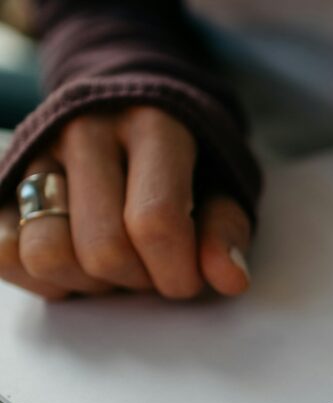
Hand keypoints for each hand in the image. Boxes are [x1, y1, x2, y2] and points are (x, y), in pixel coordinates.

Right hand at [0, 106, 250, 299]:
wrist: (133, 109)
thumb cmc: (189, 161)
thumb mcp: (226, 186)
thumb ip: (227, 231)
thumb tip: (230, 279)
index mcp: (152, 126)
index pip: (155, 220)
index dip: (176, 272)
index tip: (188, 282)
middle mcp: (85, 131)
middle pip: (104, 248)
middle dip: (138, 281)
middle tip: (155, 271)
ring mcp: (36, 153)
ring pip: (46, 253)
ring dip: (89, 284)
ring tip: (118, 268)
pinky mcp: (4, 180)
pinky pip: (4, 254)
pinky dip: (44, 279)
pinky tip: (79, 267)